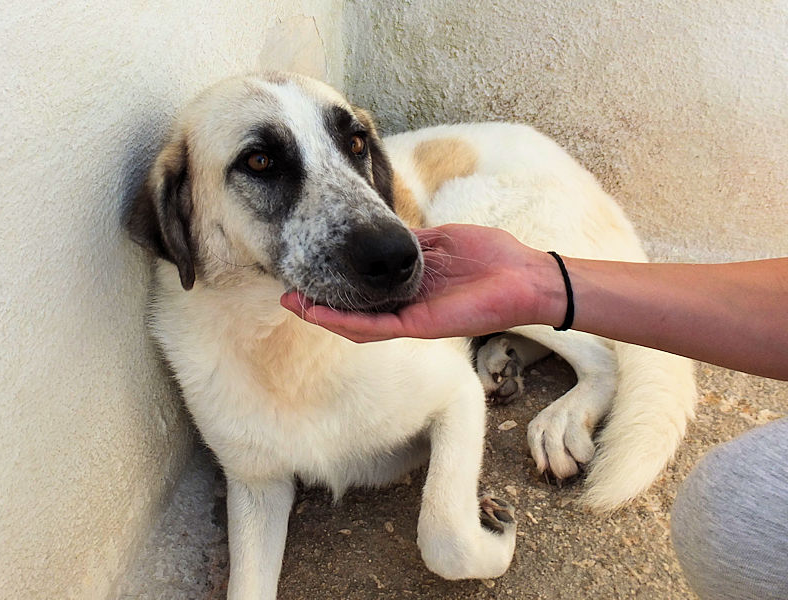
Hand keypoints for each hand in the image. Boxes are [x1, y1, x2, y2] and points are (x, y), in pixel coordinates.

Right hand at [280, 224, 564, 341]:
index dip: (335, 279)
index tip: (309, 265)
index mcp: (410, 285)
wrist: (525, 276)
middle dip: (320, 303)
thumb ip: (409, 240)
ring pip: (358, 323)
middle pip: (354, 310)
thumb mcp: (441, 240)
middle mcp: (406, 306)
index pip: (364, 287)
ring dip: (324, 315)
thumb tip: (381, 230)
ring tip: (294, 304)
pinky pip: (376, 327)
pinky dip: (346, 321)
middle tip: (288, 293)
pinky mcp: (420, 326)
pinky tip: (319, 313)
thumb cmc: (492, 258)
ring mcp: (411, 318)